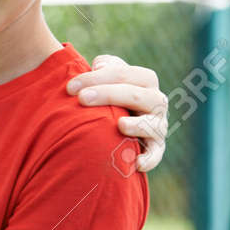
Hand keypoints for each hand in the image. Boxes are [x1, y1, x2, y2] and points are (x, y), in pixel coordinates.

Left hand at [68, 54, 167, 171]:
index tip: (70, 87)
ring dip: (138, 125)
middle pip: (138, 95)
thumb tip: (99, 66)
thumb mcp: (105, 77)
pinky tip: (136, 164)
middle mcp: (156, 101)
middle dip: (109, 94)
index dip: (97, 77)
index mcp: (144, 80)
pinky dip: (150, 159)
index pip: (124, 73)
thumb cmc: (106, 95)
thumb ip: (104, 67)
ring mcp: (158, 124)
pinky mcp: (156, 146)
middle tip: (82, 98)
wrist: (113, 124)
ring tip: (120, 125)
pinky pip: (156, 154)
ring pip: (154, 124)